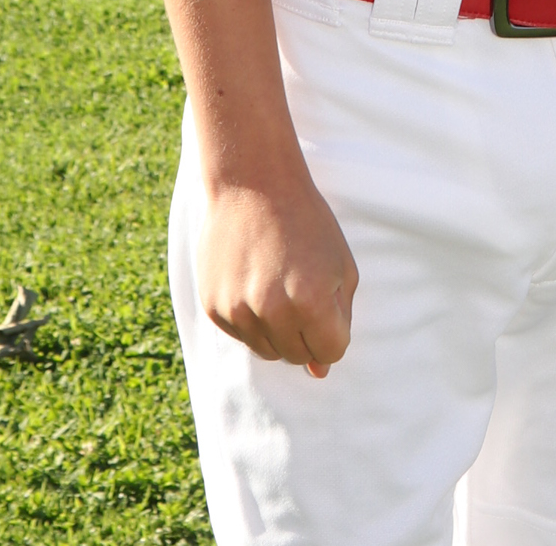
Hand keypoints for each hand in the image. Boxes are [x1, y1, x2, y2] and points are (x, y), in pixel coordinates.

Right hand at [196, 170, 358, 375]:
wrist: (253, 183)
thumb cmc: (306, 221)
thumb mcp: (341, 264)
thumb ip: (339, 319)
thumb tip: (319, 372)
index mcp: (313, 299)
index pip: (331, 351)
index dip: (333, 330)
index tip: (327, 302)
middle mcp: (273, 310)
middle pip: (298, 356)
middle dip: (307, 332)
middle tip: (302, 290)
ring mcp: (239, 310)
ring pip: (268, 351)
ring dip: (278, 328)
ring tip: (277, 283)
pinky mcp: (214, 308)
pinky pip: (242, 336)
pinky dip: (252, 318)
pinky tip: (254, 280)